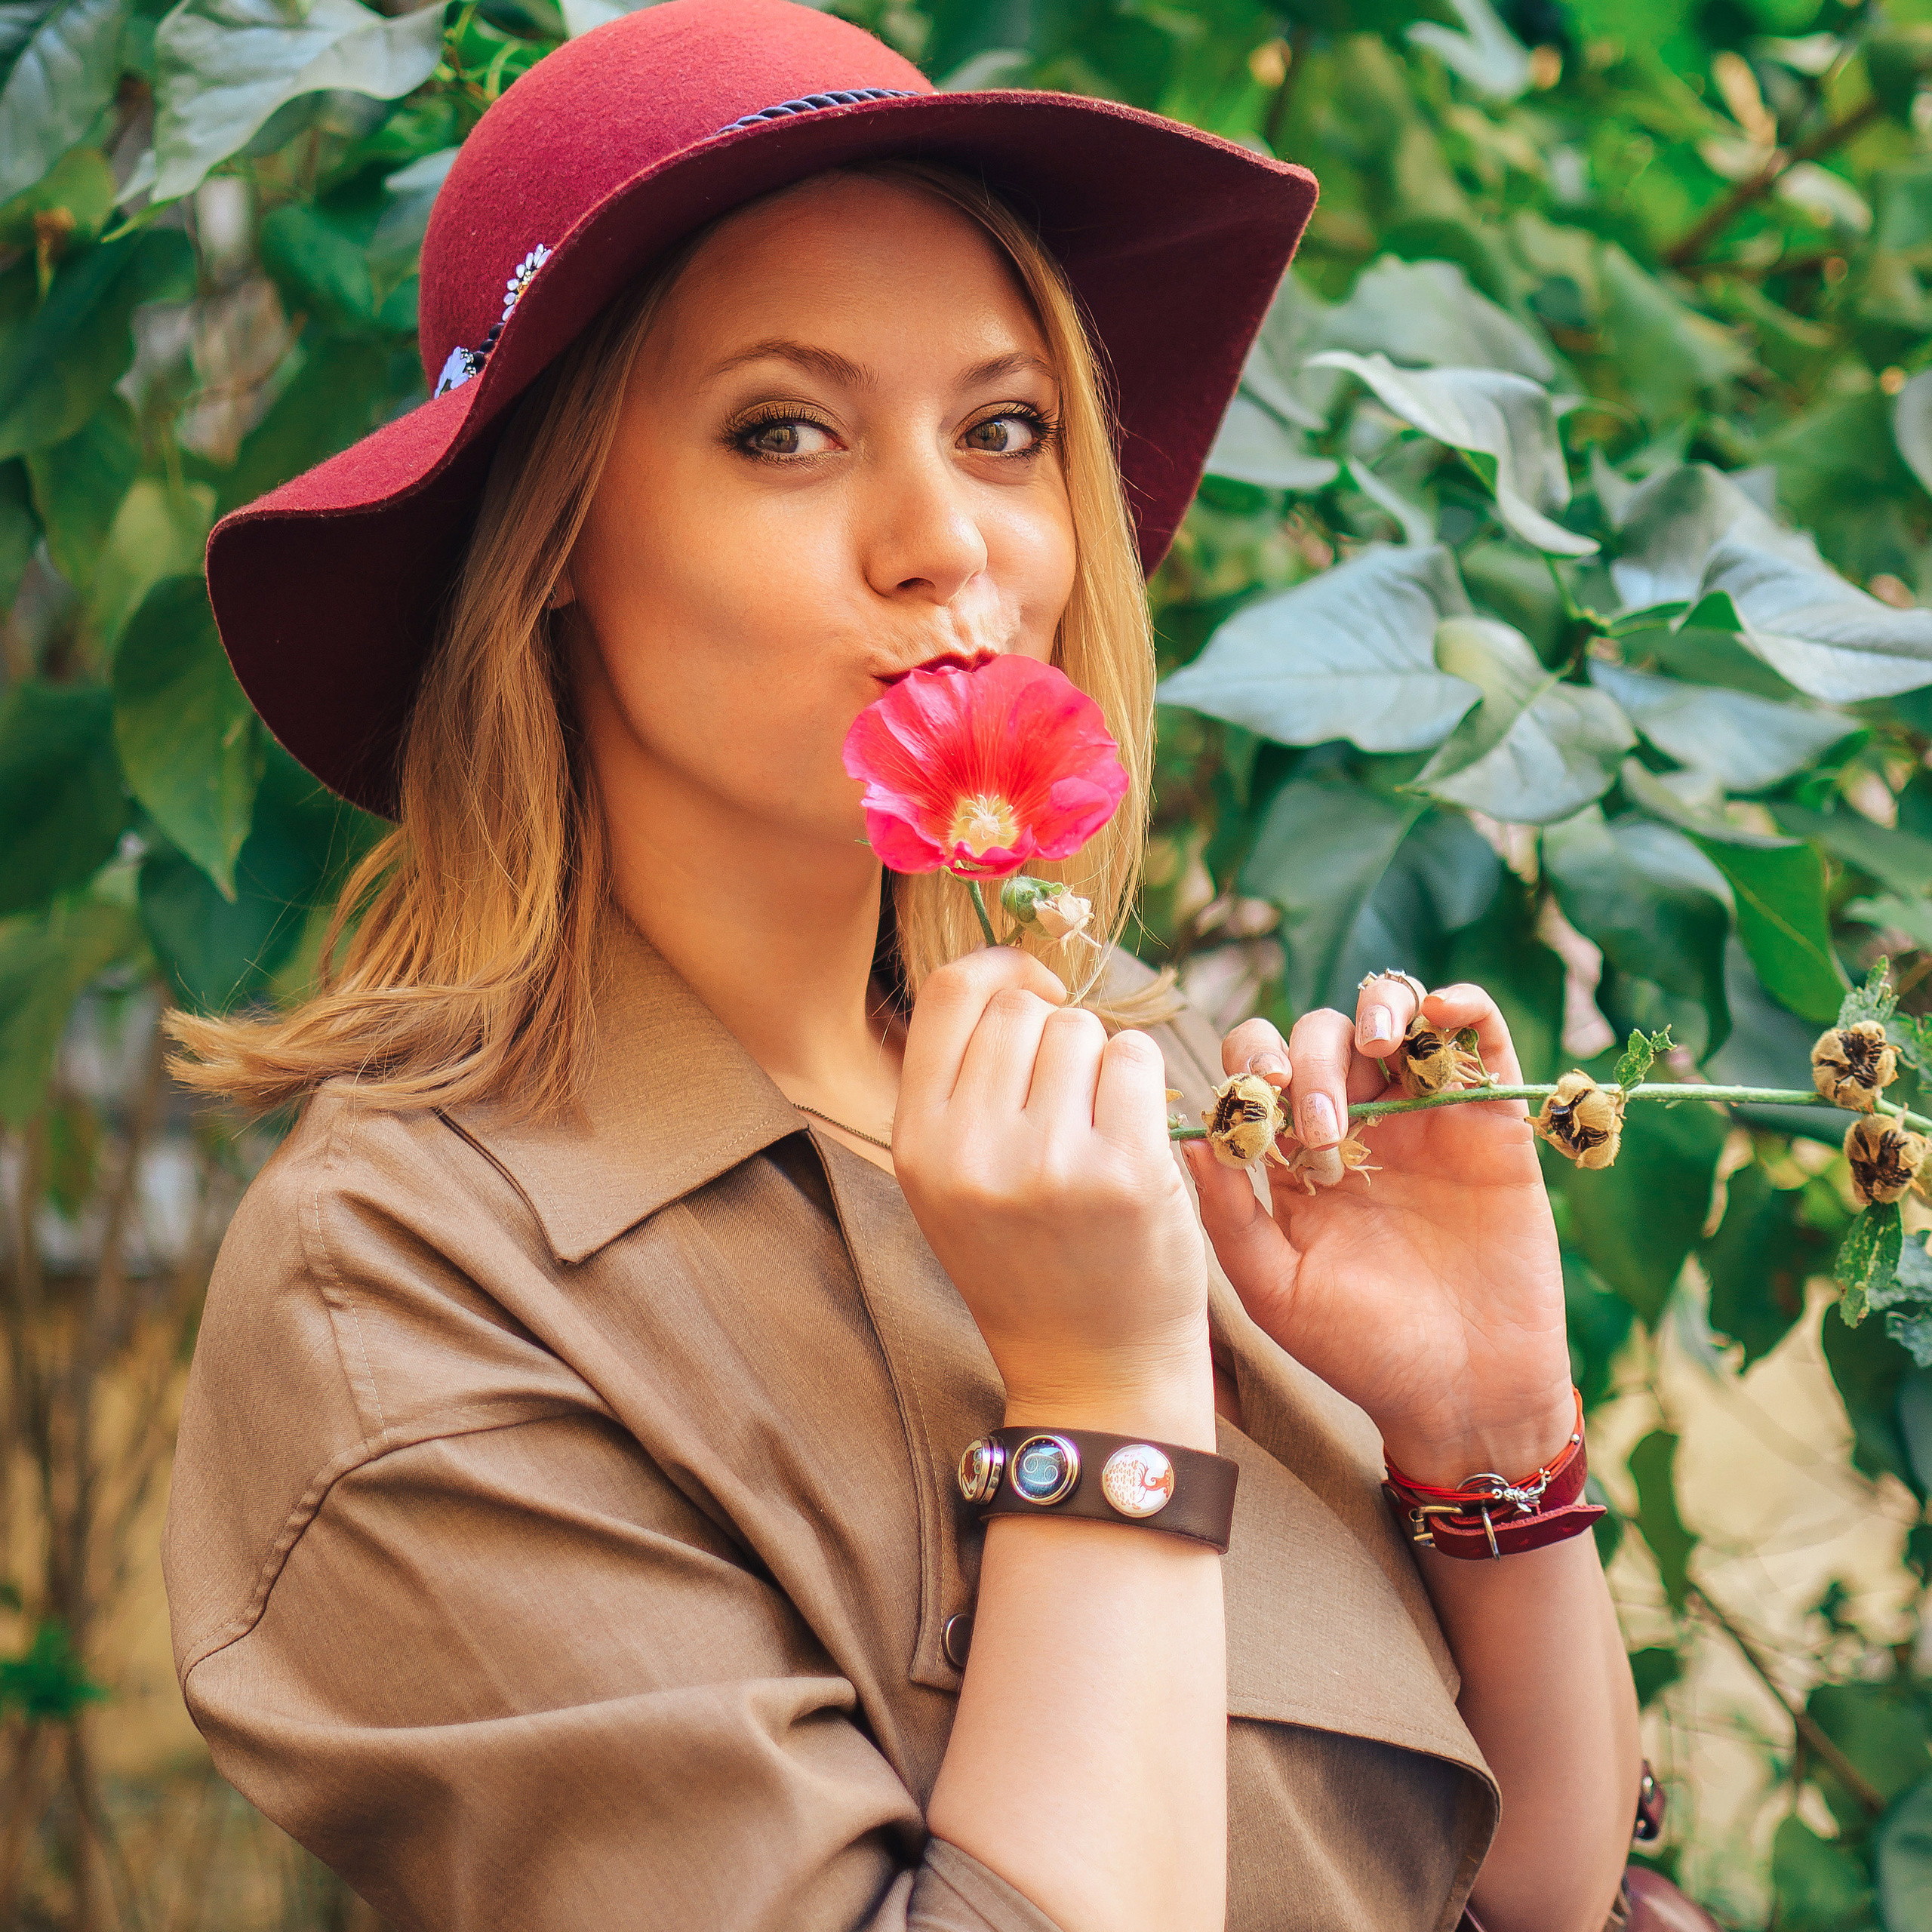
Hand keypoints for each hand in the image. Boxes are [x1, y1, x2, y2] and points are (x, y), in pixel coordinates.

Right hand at [893, 947, 1212, 1446]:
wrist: (1094, 1373)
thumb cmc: (1031, 1264)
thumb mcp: (955, 1183)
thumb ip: (962, 1086)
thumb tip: (1012, 975)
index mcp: (918, 1144)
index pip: (948, 993)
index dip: (1001, 970)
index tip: (1036, 990)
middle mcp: (972, 1150)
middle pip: (1023, 1009)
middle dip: (1057, 1032)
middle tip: (1073, 1099)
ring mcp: (1049, 1161)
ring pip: (1083, 1029)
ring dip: (1103, 1062)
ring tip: (1101, 1131)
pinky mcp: (1125, 1173)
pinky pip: (1137, 1059)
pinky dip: (1144, 1083)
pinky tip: (1137, 1139)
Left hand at [1185, 976, 1573, 1484]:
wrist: (1464, 1396)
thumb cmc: (1361, 1351)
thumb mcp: (1274, 1287)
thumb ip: (1228, 1213)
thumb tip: (1191, 1134)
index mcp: (1296, 1155)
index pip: (1261, 1069)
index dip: (1251, 1062)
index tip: (1258, 1096)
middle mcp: (1358, 1124)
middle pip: (1320, 1036)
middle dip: (1311, 1061)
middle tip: (1323, 1128)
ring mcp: (1426, 1117)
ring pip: (1393, 1016)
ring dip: (1375, 1012)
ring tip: (1374, 1051)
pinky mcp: (1493, 1122)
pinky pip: (1480, 1038)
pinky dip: (1461, 1006)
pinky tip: (1440, 1013)